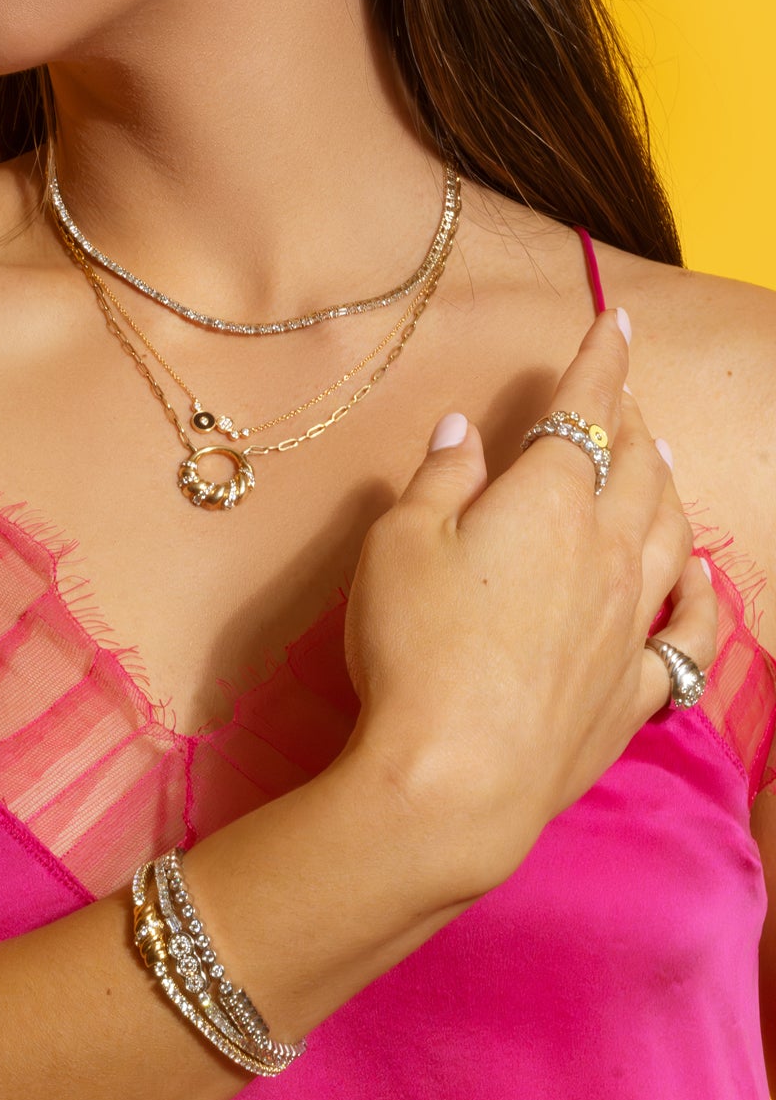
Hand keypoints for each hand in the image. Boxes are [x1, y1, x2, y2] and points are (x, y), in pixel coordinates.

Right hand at [340, 306, 716, 888]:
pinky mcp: (631, 691)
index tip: (614, 320)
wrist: (454, 779)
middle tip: (622, 393)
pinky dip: (700, 597)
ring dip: (667, 487)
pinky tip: (698, 581)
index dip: (601, 359)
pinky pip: (688, 635)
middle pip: (636, 466)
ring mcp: (628, 624)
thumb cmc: (414, 648)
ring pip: (671, 535)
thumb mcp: (398, 543)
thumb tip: (463, 432)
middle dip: (631, 418)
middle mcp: (607, 552)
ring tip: (661, 460)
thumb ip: (440, 479)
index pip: (586, 410)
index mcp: (549, 501)